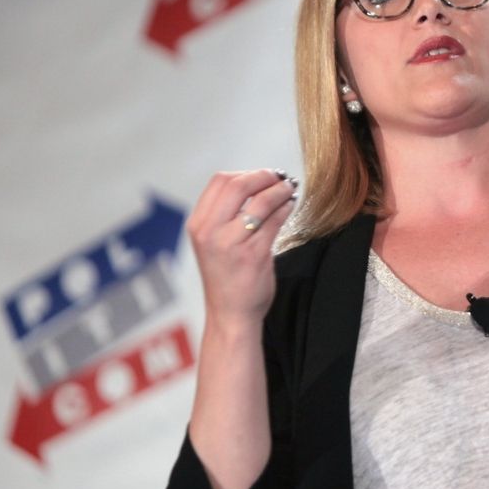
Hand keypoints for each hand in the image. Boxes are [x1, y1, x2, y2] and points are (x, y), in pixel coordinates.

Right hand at [185, 169, 297, 330]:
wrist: (230, 314)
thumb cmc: (225, 277)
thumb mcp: (213, 242)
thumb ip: (225, 215)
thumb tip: (256, 183)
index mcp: (198, 225)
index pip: (220, 182)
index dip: (245, 173)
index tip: (263, 176)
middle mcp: (210, 232)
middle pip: (238, 184)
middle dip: (264, 176)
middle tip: (279, 178)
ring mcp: (231, 243)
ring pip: (261, 201)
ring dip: (280, 190)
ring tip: (289, 189)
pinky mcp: (254, 254)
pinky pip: (275, 220)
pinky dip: (286, 207)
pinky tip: (290, 206)